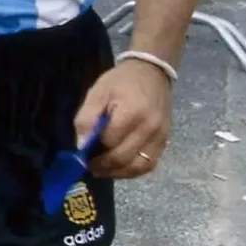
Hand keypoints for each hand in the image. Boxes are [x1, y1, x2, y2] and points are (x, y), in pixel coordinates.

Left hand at [74, 59, 172, 179]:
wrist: (152, 72)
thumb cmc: (121, 81)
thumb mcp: (97, 92)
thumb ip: (86, 118)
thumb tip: (81, 146)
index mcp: (132, 112)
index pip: (109, 141)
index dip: (94, 148)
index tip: (82, 150)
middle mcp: (149, 128)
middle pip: (123, 158)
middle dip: (102, 165)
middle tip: (89, 164)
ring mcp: (160, 137)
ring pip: (137, 167)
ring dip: (117, 173)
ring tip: (102, 169)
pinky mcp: (165, 141)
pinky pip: (149, 165)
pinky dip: (132, 171)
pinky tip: (119, 167)